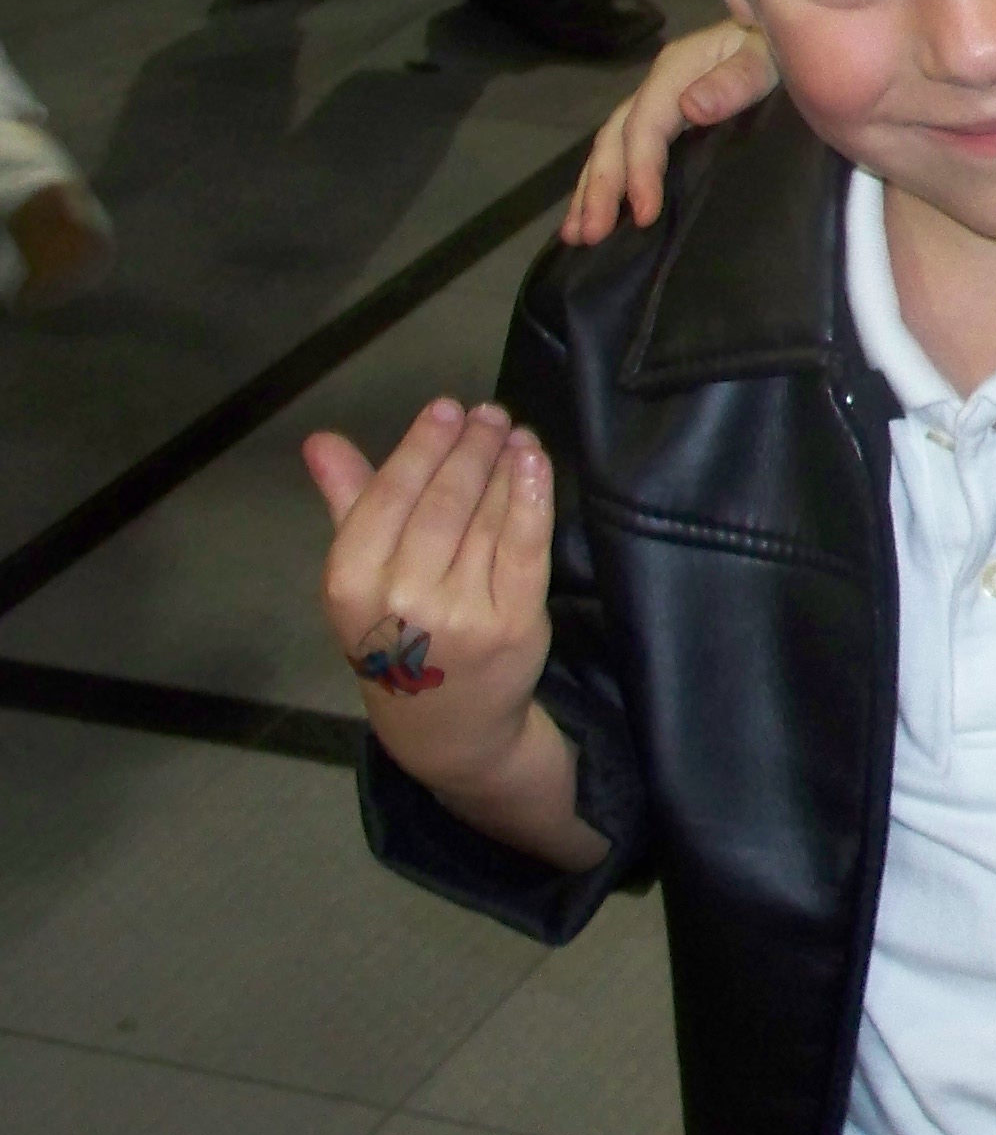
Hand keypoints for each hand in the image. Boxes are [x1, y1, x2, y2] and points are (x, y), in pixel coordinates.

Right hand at [305, 398, 555, 789]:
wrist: (445, 726)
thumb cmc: (396, 639)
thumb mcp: (359, 577)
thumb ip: (347, 503)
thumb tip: (320, 441)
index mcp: (351, 583)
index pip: (390, 496)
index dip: (420, 446)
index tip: (446, 408)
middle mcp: (402, 598)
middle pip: (444, 501)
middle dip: (469, 447)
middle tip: (489, 413)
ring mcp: (461, 612)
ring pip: (487, 519)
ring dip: (504, 464)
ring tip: (513, 431)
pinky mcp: (514, 622)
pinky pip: (526, 545)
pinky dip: (533, 495)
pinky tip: (534, 461)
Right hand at [563, 19, 774, 245]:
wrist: (790, 26)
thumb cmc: (779, 46)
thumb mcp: (766, 56)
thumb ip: (736, 81)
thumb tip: (690, 108)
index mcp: (677, 71)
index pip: (645, 126)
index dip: (640, 170)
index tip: (645, 215)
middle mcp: (658, 87)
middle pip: (616, 139)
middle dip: (600, 188)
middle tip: (589, 235)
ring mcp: (660, 103)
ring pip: (612, 147)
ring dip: (591, 190)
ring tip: (576, 234)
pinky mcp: (669, 119)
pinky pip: (628, 150)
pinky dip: (609, 181)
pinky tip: (596, 211)